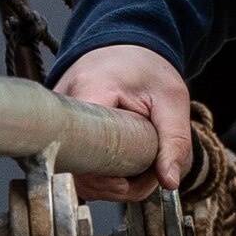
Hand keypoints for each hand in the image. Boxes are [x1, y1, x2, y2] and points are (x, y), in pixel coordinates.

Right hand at [55, 43, 195, 198]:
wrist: (127, 49)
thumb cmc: (147, 68)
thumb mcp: (172, 99)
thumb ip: (175, 140)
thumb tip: (170, 182)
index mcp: (90, 92)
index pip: (84, 152)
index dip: (107, 179)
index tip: (133, 180)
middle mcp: (64, 107)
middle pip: (76, 170)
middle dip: (114, 186)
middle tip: (146, 176)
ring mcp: (60, 121)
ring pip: (75, 172)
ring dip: (109, 182)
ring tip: (140, 168)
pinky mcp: (63, 131)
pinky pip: (77, 164)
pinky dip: (101, 173)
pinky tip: (124, 164)